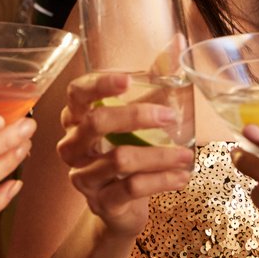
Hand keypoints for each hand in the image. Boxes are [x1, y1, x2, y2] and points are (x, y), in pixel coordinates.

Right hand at [57, 72, 193, 237]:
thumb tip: (176, 47)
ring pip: (119, 159)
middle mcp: (73, 147)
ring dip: (159, 155)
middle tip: (169, 116)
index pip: (77, 94)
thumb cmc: (126, 156)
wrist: (120, 210)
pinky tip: (181, 177)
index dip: (98, 85)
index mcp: (76, 120)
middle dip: (135, 116)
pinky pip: (132, 187)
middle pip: (95, 123)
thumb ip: (151, 89)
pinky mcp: (101, 202)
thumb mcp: (134, 124)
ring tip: (186, 155)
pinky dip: (161, 180)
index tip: (127, 80)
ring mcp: (84, 176)